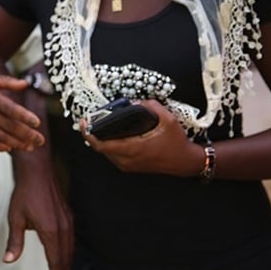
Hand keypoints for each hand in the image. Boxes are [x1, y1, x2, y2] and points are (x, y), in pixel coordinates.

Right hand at [0, 70, 43, 151]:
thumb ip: (7, 82)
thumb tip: (26, 84)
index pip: (9, 109)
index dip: (24, 117)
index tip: (37, 122)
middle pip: (8, 126)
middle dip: (26, 134)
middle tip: (40, 140)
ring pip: (0, 137)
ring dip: (17, 144)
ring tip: (30, 146)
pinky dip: (0, 147)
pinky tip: (10, 148)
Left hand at [5, 157, 72, 269]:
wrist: (37, 170)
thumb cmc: (26, 191)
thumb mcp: (15, 218)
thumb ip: (14, 242)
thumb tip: (8, 259)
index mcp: (50, 230)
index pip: (56, 259)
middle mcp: (63, 227)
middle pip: (67, 256)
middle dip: (63, 267)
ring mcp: (68, 220)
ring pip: (71, 247)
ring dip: (67, 259)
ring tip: (61, 267)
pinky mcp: (69, 215)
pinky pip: (72, 237)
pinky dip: (69, 248)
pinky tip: (64, 251)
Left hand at [81, 100, 202, 175]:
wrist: (186, 162)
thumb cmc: (177, 143)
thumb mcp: (169, 119)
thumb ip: (151, 106)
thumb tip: (136, 102)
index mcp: (133, 148)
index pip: (102, 145)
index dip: (88, 134)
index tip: (83, 123)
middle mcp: (128, 159)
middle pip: (100, 149)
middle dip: (93, 135)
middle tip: (89, 121)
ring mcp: (129, 165)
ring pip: (106, 153)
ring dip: (100, 141)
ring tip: (98, 127)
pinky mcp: (132, 167)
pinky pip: (113, 156)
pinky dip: (109, 146)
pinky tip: (110, 136)